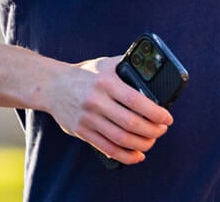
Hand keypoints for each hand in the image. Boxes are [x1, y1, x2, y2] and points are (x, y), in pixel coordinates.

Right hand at [45, 56, 172, 164]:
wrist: (53, 85)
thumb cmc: (85, 74)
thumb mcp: (105, 64)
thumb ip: (127, 66)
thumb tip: (152, 71)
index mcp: (106, 82)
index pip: (136, 101)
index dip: (156, 113)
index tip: (167, 118)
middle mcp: (97, 101)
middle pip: (131, 123)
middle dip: (152, 131)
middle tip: (161, 130)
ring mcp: (88, 118)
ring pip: (120, 139)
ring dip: (141, 145)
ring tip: (151, 142)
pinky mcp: (82, 131)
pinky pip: (107, 148)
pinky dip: (125, 156)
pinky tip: (136, 155)